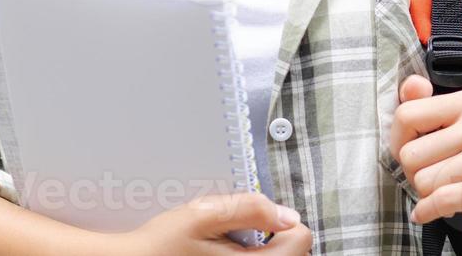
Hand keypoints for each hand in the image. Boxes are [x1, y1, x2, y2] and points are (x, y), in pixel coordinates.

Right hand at [115, 191, 312, 254]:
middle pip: (292, 254)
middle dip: (272, 238)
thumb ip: (248, 209)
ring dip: (259, 251)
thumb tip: (286, 214)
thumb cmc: (161, 245)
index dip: (282, 221)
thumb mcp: (202, 214)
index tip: (258, 220)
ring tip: (225, 247)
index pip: (301, 240)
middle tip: (235, 234)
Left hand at [390, 73, 461, 254]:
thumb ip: (419, 105)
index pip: (406, 116)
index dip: (399, 142)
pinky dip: (428, 211)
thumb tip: (412, 84)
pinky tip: (435, 211)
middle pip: (410, 154)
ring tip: (448, 190)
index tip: (418, 153)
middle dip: (414, 174)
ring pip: (423, 181)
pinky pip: (442, 199)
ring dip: (426, 194)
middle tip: (437, 177)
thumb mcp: (442, 132)